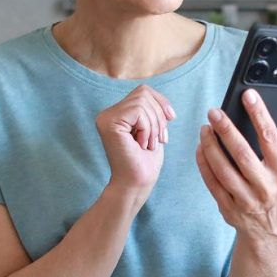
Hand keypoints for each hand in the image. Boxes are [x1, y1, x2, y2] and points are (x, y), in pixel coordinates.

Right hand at [96, 84, 175, 198]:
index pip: (143, 91)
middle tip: (157, 140)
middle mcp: (107, 113)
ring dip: (154, 125)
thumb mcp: (153, 130)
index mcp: (117, 114)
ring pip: (142, 101)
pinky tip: (141, 144)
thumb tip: (160, 99)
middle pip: (143, 93)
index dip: (161, 102)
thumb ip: (152, 112)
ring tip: (148, 144)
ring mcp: (105, 117)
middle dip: (159, 116)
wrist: (137, 184)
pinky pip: (138, 110)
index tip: (171, 119)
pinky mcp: (108, 123)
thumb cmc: (145, 163)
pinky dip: (147, 127)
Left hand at [195, 89, 276, 242]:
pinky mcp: (228, 207)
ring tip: (205, 128)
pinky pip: (212, 182)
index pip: (270, 138)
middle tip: (214, 111)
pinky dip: (203, 163)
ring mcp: (245, 199)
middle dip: (226, 129)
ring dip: (210, 146)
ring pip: (223, 169)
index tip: (248, 95)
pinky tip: (200, 148)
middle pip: (242, 153)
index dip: (259, 114)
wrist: (269, 230)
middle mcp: (265, 186)